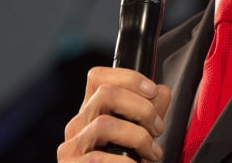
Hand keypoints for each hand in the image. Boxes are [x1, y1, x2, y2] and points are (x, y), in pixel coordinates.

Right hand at [57, 66, 171, 161]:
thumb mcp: (141, 138)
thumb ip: (150, 114)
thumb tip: (161, 91)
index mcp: (91, 113)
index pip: (98, 76)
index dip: (128, 77)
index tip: (152, 91)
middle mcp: (77, 126)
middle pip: (106, 93)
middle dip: (141, 108)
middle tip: (158, 129)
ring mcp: (71, 148)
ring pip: (105, 124)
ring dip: (138, 137)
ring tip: (152, 153)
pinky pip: (98, 158)